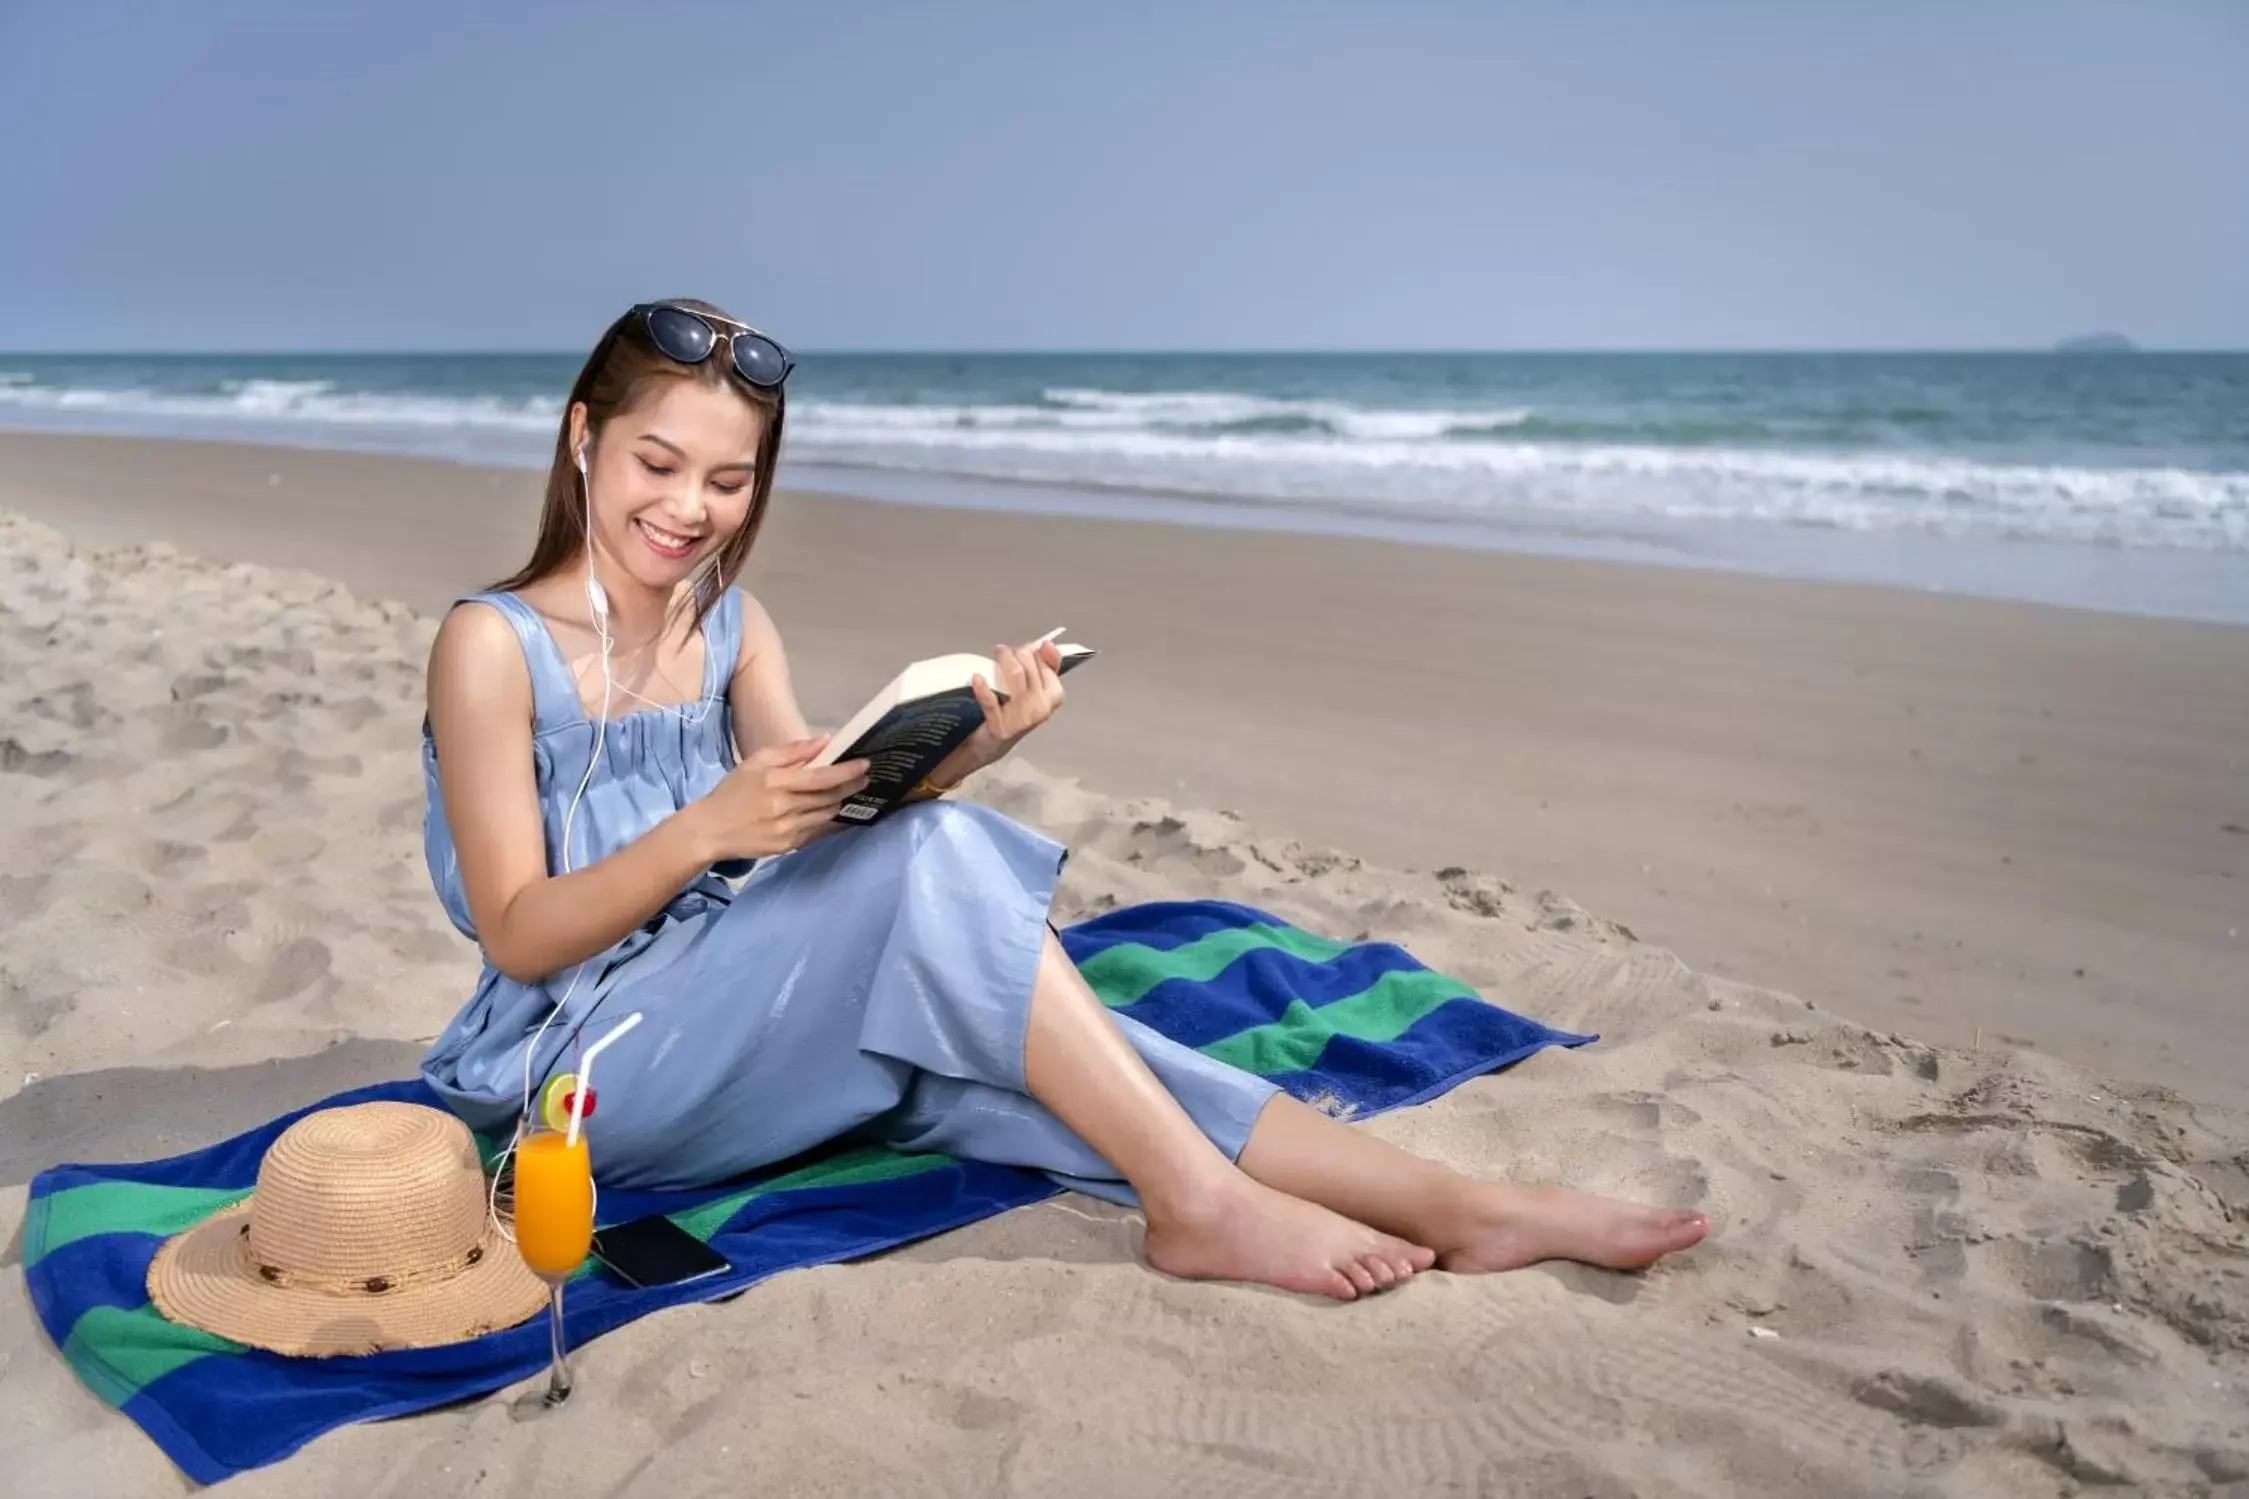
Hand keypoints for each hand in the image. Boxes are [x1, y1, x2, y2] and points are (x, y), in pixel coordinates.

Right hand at [695, 736, 868, 858]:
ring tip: (852, 792)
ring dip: (842, 802)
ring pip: (828, 814)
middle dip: (851, 786)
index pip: (822, 777)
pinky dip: (832, 821)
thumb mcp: (757, 762)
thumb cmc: (733, 791)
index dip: (847, 771)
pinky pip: (820, 832)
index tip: (865, 764)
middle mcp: (784, 808)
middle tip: (864, 777)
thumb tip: (826, 740)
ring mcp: (788, 830)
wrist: (710, 829)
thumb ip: (793, 751)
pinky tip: (839, 813)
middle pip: (830, 797)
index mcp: (776, 782)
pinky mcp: (789, 846)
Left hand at [960, 639, 1066, 773]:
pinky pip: (991, 702)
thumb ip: (1045, 667)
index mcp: (1054, 697)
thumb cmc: (1014, 713)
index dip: (1033, 651)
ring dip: (1004, 659)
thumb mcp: (1034, 692)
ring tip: (997, 652)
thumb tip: (1047, 644)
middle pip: (1028, 666)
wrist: (992, 746)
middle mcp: (1042, 708)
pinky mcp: (1000, 727)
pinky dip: (983, 688)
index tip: (1023, 649)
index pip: (1047, 663)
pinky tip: (977, 678)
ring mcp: (1022, 719)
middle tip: (1004, 651)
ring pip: (1014, 676)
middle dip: (1016, 652)